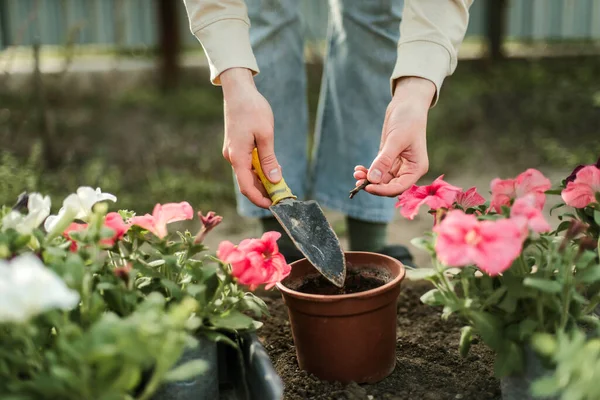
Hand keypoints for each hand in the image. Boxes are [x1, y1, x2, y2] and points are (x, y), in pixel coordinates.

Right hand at [220, 68, 280, 208]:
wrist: (238, 90)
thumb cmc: (252, 109)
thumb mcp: (265, 135)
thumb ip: (269, 159)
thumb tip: (275, 181)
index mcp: (237, 156)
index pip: (246, 187)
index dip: (259, 199)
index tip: (273, 205)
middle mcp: (232, 156)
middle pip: (246, 182)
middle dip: (263, 192)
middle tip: (281, 196)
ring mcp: (232, 151)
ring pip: (247, 174)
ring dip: (262, 181)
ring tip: (280, 184)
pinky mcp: (236, 146)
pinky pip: (246, 164)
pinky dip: (258, 170)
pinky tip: (271, 170)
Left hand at [353, 77, 434, 196]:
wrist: (407, 104)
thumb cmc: (407, 119)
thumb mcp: (396, 140)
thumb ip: (384, 161)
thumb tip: (373, 180)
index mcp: (416, 168)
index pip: (399, 187)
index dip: (383, 190)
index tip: (367, 187)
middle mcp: (408, 169)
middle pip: (390, 186)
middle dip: (374, 185)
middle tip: (358, 182)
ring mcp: (398, 165)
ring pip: (382, 180)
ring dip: (369, 179)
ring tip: (356, 174)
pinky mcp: (389, 159)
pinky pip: (378, 171)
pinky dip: (369, 172)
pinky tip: (358, 169)